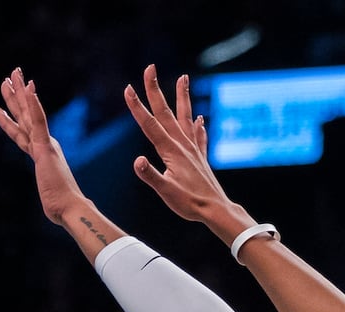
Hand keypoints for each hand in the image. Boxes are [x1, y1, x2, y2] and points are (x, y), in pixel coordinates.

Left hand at [0, 68, 87, 225]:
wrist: (71, 209)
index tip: (15, 94)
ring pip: (27, 113)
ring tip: (11, 76)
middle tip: (10, 75)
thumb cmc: (62, 206)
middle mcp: (44, 144)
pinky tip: (29, 88)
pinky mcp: (45, 148)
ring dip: (18, 94)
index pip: (26, 128)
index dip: (19, 111)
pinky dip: (34, 105)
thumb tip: (57, 209)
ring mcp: (44, 144)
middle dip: (16, 95)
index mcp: (43, 152)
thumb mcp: (51, 197)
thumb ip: (53, 196)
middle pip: (25, 115)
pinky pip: (38, 122)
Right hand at [124, 65, 240, 227]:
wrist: (216, 210)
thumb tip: (137, 161)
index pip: (149, 124)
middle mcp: (182, 145)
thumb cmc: (189, 204)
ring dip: (182, 97)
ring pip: (184, 117)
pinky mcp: (200, 158)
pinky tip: (200, 119)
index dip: (137, 107)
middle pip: (165, 112)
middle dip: (155, 90)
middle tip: (149, 68)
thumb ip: (150, 176)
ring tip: (183, 77)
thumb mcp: (166, 192)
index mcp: (170, 151)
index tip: (128, 88)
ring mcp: (193, 150)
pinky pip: (198, 137)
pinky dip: (198, 126)